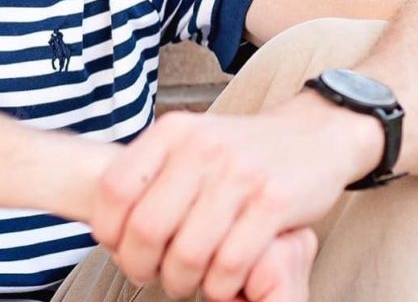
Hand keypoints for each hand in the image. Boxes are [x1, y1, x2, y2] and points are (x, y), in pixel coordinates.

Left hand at [89, 97, 380, 300]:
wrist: (311, 135)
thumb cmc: (241, 151)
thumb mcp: (191, 143)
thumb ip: (153, 171)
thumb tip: (106, 219)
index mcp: (173, 131)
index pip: (114, 188)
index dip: (108, 230)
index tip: (118, 248)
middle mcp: (201, 146)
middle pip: (147, 228)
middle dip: (141, 265)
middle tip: (151, 275)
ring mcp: (238, 173)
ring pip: (189, 253)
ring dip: (183, 282)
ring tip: (189, 281)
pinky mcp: (274, 200)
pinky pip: (231, 263)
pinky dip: (221, 285)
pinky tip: (223, 281)